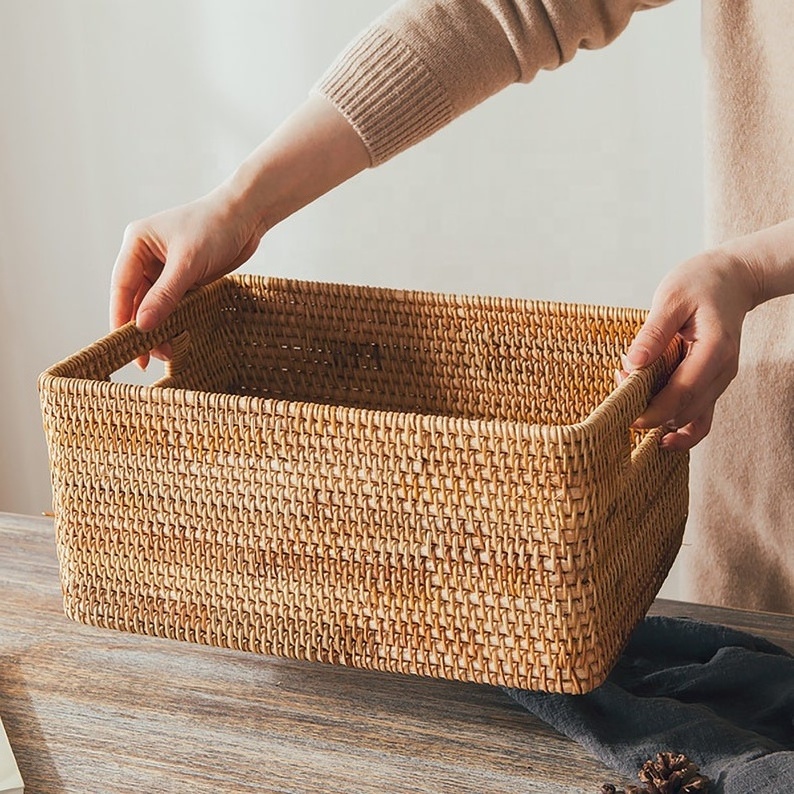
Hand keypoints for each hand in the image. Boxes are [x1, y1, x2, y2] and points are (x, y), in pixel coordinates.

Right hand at [110, 185, 262, 368]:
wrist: (248, 215)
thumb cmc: (215, 227)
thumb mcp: (188, 263)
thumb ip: (165, 295)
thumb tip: (142, 326)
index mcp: (136, 244)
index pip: (121, 287)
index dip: (122, 319)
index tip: (125, 346)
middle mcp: (146, 256)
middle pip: (137, 300)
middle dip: (143, 329)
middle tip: (149, 360)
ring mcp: (165, 267)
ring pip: (156, 305)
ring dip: (161, 328)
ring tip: (170, 353)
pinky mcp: (185, 277)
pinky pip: (175, 304)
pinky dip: (176, 321)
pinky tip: (180, 339)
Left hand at [620, 248, 759, 450]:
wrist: (732, 279)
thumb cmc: (700, 283)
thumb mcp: (670, 298)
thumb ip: (653, 333)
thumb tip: (633, 363)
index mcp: (715, 349)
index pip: (682, 392)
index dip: (653, 411)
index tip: (626, 416)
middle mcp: (724, 370)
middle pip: (686, 410)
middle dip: (651, 412)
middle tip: (620, 394)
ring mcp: (721, 379)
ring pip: (693, 417)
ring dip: (662, 418)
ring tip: (632, 403)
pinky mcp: (713, 382)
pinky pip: (701, 415)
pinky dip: (681, 428)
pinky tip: (661, 437)